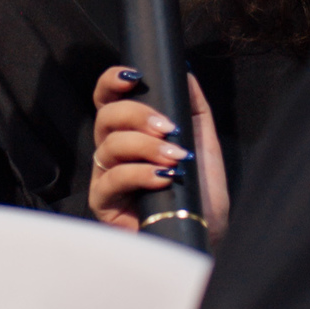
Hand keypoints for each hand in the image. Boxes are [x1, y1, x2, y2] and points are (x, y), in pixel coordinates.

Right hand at [89, 66, 228, 244]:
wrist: (204, 237)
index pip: (108, 98)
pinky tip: (162, 178)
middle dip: (137, 114)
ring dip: (145, 146)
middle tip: (168, 127)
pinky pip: (112, 179)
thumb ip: (194, 108)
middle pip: (106, 116)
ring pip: (109, 145)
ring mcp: (106, 176)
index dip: (112, 81)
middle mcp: (113, 151)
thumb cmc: (199, 195)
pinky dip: (139, 174)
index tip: (135, 76)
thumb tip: (186, 71)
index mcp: (130, 133)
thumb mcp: (203, 144)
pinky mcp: (105, 203)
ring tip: (175, 158)